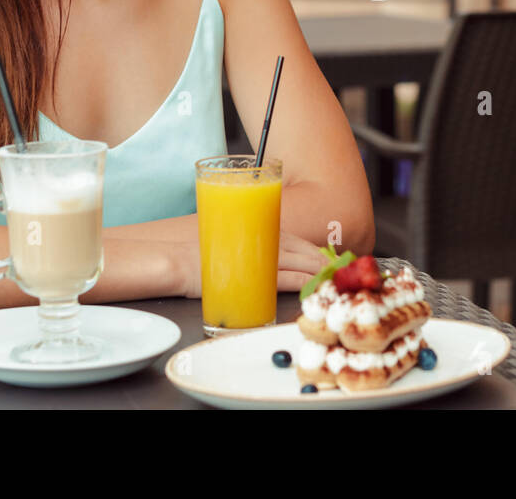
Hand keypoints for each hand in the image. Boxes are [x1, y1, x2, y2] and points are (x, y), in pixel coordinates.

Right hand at [175, 230, 329, 298]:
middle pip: (300, 248)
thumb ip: (243, 245)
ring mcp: (260, 258)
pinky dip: (303, 281)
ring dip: (317, 268)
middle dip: (319, 258)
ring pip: (298, 262)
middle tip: (336, 266)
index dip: (310, 249)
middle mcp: (261, 241)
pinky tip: (315, 284)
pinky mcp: (255, 275)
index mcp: (255, 231)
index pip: (292, 239)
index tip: (324, 256)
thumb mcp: (225, 243)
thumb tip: (256, 256)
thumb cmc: (198, 254)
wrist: (179, 261)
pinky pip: (287, 278)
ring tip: (331, 275)